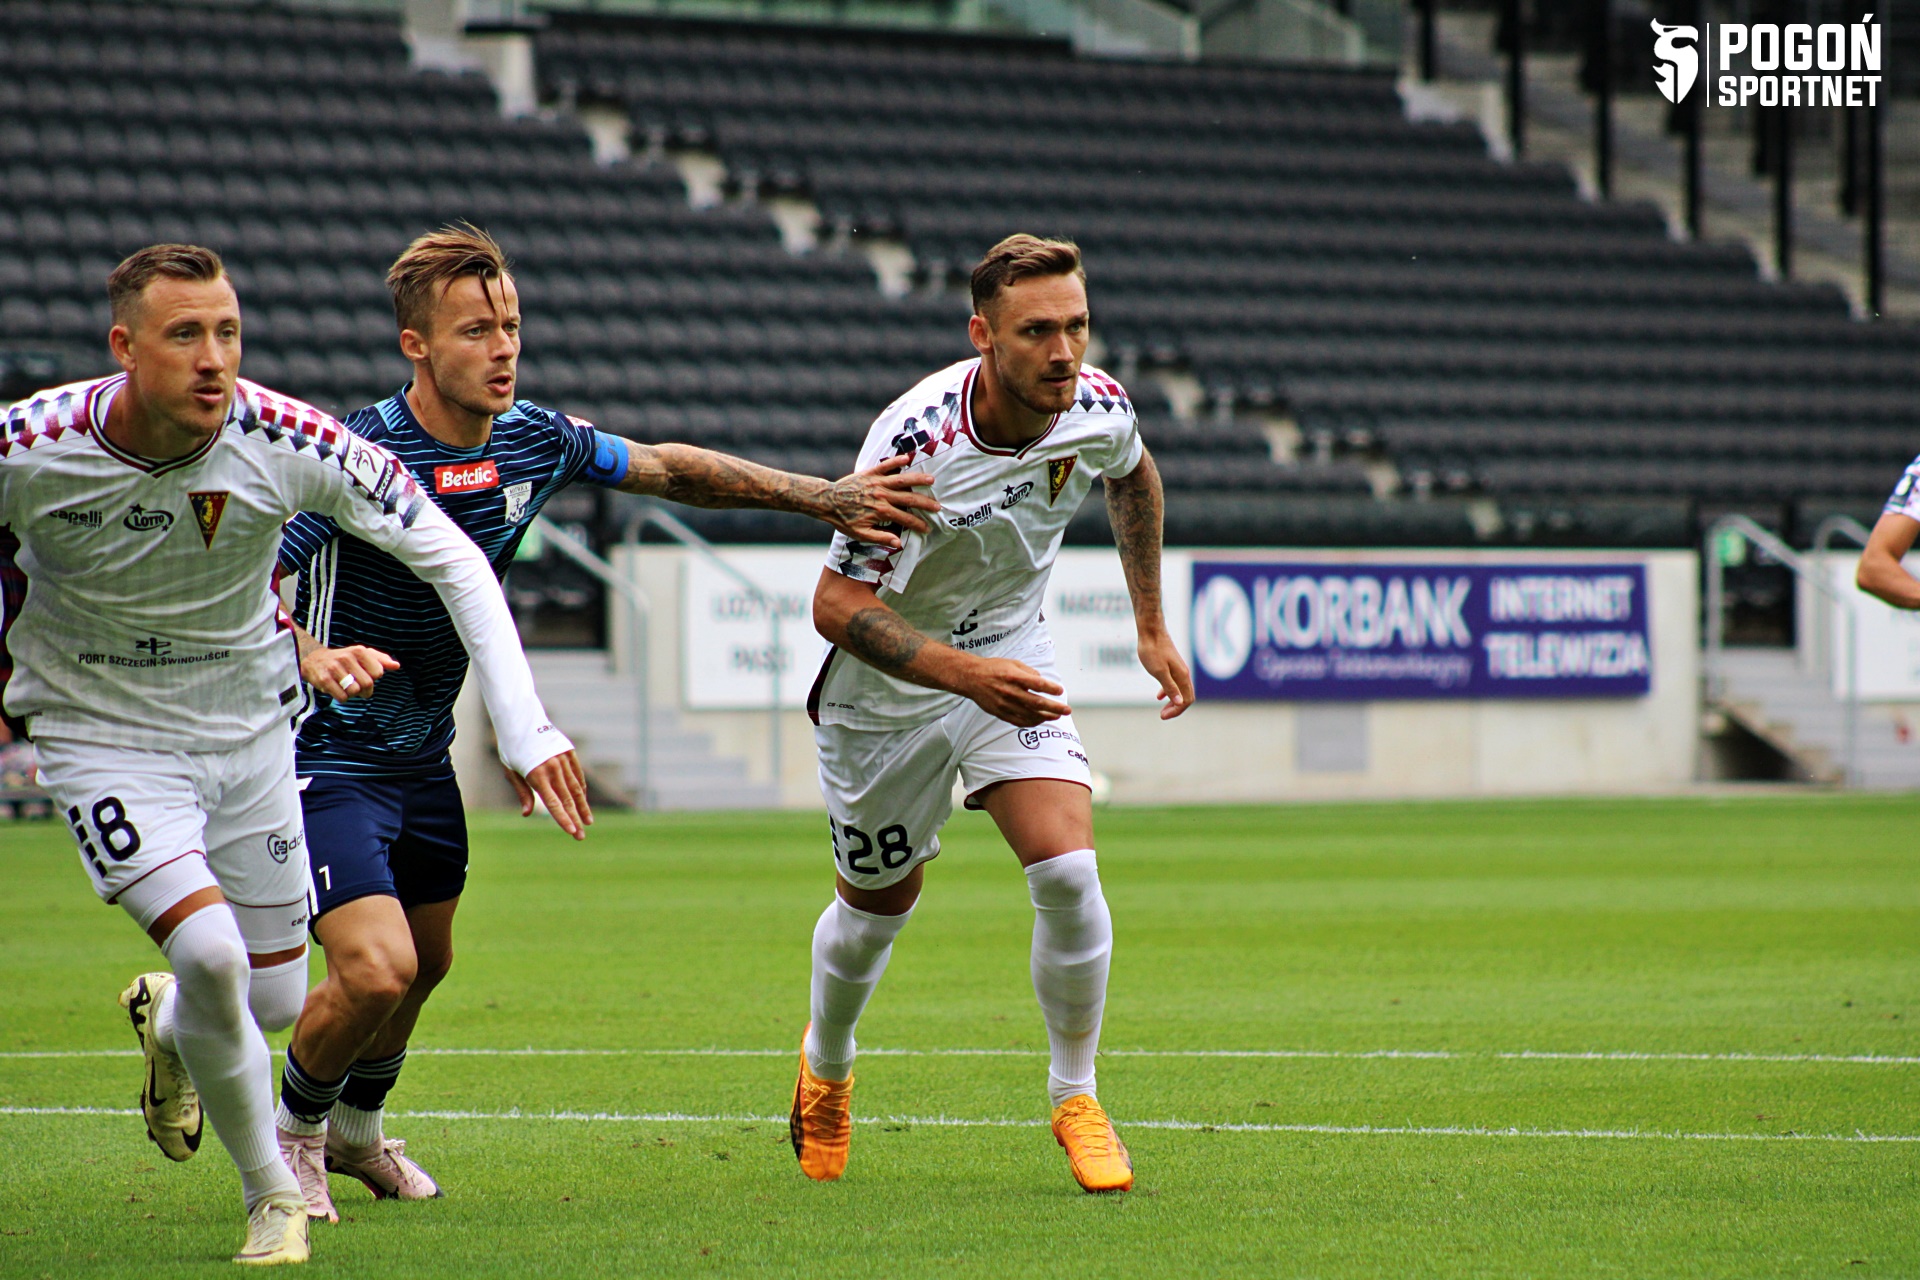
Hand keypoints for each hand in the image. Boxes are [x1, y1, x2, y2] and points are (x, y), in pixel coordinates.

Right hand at [300, 644, 398, 699]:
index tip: (366, 675)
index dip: (374, 678)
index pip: (378, 672)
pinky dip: (342, 697)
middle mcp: (347, 658)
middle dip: (365, 690)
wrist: (313, 659)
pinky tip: (337, 689)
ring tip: (346, 686)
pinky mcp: (324, 679)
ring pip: (354, 691)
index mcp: (359, 651)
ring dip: (352, 694)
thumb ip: (380, 659)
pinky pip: (342, 697)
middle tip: (357, 686)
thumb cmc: (344, 659)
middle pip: (367, 684)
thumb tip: (396, 666)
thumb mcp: (362, 654)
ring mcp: (334, 668)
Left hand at [506, 750, 592, 839]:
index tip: (572, 831)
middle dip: (575, 819)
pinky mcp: (569, 753)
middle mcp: (553, 768)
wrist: (521, 721)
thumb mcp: (511, 771)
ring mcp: (563, 760)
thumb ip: (522, 793)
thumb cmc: (512, 749)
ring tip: (589, 821)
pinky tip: (583, 801)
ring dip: (582, 806)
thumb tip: (527, 814)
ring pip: (576, 788)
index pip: (554, 803)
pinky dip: (581, 789)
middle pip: (567, 799)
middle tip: (581, 836)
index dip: (563, 819)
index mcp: (537, 775)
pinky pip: (577, 775)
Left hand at [822, 455, 940, 549]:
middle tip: (938, 506)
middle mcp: (881, 495)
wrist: (827, 501)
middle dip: (925, 503)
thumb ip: (880, 538)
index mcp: (881, 512)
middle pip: (909, 498)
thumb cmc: (843, 519)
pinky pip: (885, 466)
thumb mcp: (860, 534)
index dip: (918, 524)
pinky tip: (907, 458)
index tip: (927, 528)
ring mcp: (876, 483)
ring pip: (901, 480)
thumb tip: (899, 543)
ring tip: (932, 479)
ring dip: (918, 479)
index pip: (905, 518)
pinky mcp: (870, 473)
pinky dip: (896, 461)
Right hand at [958, 657, 1071, 727]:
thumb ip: (1029, 672)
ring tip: (1057, 716)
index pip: (1038, 684)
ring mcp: (1005, 704)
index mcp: (1014, 676)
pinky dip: (1032, 722)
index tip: (1060, 691)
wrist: (971, 678)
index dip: (1051, 688)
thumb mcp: (1013, 663)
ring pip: (1030, 715)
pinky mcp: (1000, 713)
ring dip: (1046, 717)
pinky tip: (1040, 720)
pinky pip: (1019, 721)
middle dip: (1055, 707)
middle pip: (1037, 702)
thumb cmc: (994, 668)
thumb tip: (1042, 681)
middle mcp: (1010, 691)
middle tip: (1067, 710)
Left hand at [1138, 627, 1194, 719]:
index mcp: (1182, 676)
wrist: (1150, 630)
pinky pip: (1174, 682)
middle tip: (1162, 716)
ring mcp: (1178, 668)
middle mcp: (1183, 673)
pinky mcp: (1171, 665)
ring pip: (1180, 690)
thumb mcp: (1159, 671)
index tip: (1163, 716)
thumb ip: (1169, 687)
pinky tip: (1158, 696)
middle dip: (1175, 708)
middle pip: (1185, 696)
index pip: (1186, 699)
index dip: (1176, 710)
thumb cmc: (1153, 650)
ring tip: (1162, 709)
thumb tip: (1179, 702)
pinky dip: (1168, 691)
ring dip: (1172, 701)